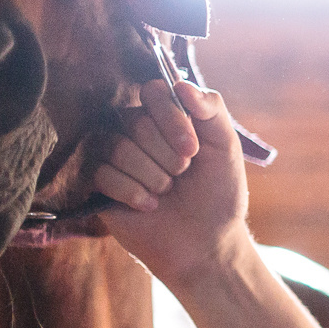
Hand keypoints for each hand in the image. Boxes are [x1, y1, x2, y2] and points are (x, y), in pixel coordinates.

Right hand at [97, 80, 247, 284]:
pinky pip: (104, 174)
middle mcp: (137, 132)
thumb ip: (212, 110)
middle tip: (183, 175)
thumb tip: (181, 83)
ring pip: (118, 147)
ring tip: (168, 191)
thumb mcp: (227, 148)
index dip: (170, 118)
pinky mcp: (101, 186)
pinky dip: (134, 193)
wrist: (206, 244)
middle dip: (167, 154)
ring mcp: (116, 158)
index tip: (193, 149)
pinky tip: (151, 206)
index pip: (153, 91)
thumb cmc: (219, 194)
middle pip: (135, 120)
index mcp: (166, 117)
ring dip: (153, 176)